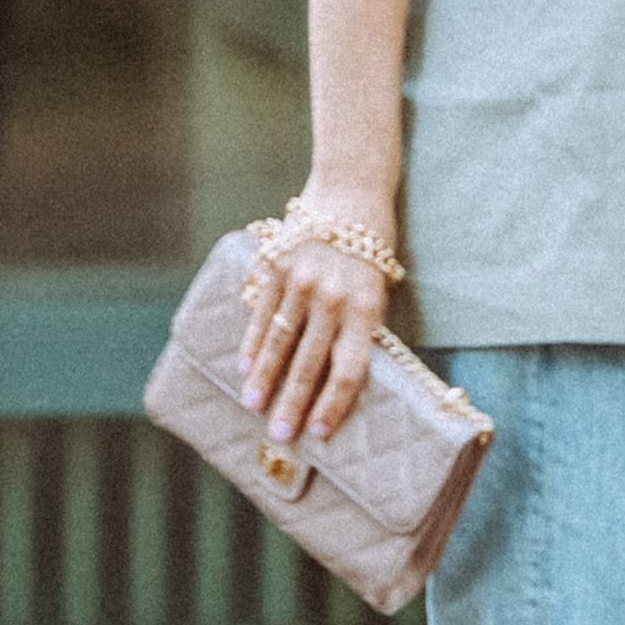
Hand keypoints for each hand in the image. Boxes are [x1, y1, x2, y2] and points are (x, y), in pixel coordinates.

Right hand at [238, 201, 391, 445]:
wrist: (351, 189)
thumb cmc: (372, 247)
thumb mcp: (379, 288)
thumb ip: (360, 328)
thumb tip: (337, 378)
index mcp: (366, 307)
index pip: (348, 368)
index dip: (333, 404)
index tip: (318, 432)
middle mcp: (333, 297)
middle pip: (309, 362)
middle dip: (292, 402)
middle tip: (279, 435)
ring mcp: (302, 280)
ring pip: (280, 340)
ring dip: (266, 378)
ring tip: (253, 405)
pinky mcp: (278, 265)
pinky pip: (262, 311)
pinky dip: (253, 341)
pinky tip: (245, 366)